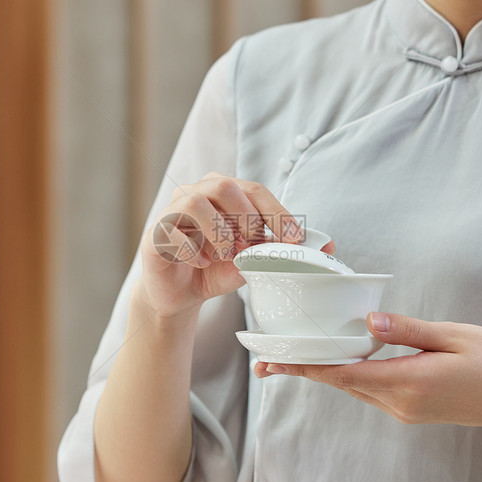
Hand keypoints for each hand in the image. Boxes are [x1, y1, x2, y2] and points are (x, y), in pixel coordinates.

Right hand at [136, 172, 335, 317]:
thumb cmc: (214, 268)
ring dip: (219, 233)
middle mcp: (197, 193)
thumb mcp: (253, 261)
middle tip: (251, 248)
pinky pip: (173, 231)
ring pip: (197, 203)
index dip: (277, 212)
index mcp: (224, 192)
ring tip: (225, 255)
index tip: (295, 238)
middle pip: (225, 187)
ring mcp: (172, 210)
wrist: (178, 294)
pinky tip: (201, 263)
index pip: (255, 189)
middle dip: (246, 220)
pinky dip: (194, 250)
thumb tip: (326, 245)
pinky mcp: (155, 233)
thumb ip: (281, 249)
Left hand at [254, 312, 481, 433]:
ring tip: (295, 357)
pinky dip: (349, 374)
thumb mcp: (454, 336)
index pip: (344, 373)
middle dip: (305, 370)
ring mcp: (404, 410)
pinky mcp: (409, 410)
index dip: (306, 367)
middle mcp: (400, 402)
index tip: (276, 362)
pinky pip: (369, 390)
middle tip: (268, 359)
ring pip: (353, 387)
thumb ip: (407, 330)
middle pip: (341, 382)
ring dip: (325, 372)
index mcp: (409, 382)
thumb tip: (367, 323)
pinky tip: (340, 359)